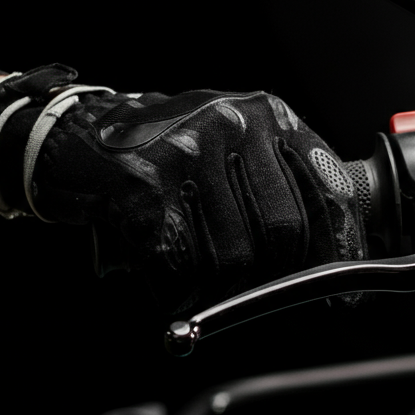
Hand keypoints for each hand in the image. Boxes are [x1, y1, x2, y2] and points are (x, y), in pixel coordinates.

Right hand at [0, 66, 366, 311]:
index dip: (342, 247)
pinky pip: (176, 267)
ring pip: (232, 258)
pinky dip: (175, 294)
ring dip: (220, 294)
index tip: (343, 289)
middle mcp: (231, 124)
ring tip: (202, 291)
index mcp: (266, 115)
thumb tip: (331, 254)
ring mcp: (184, 153)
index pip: (328, 187)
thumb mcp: (231, 144)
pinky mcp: (140, 187)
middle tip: (260, 299)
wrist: (71, 137)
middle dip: (275, 281)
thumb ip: (280, 181)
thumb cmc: (162, 151)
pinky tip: (168, 289)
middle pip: (283, 232)